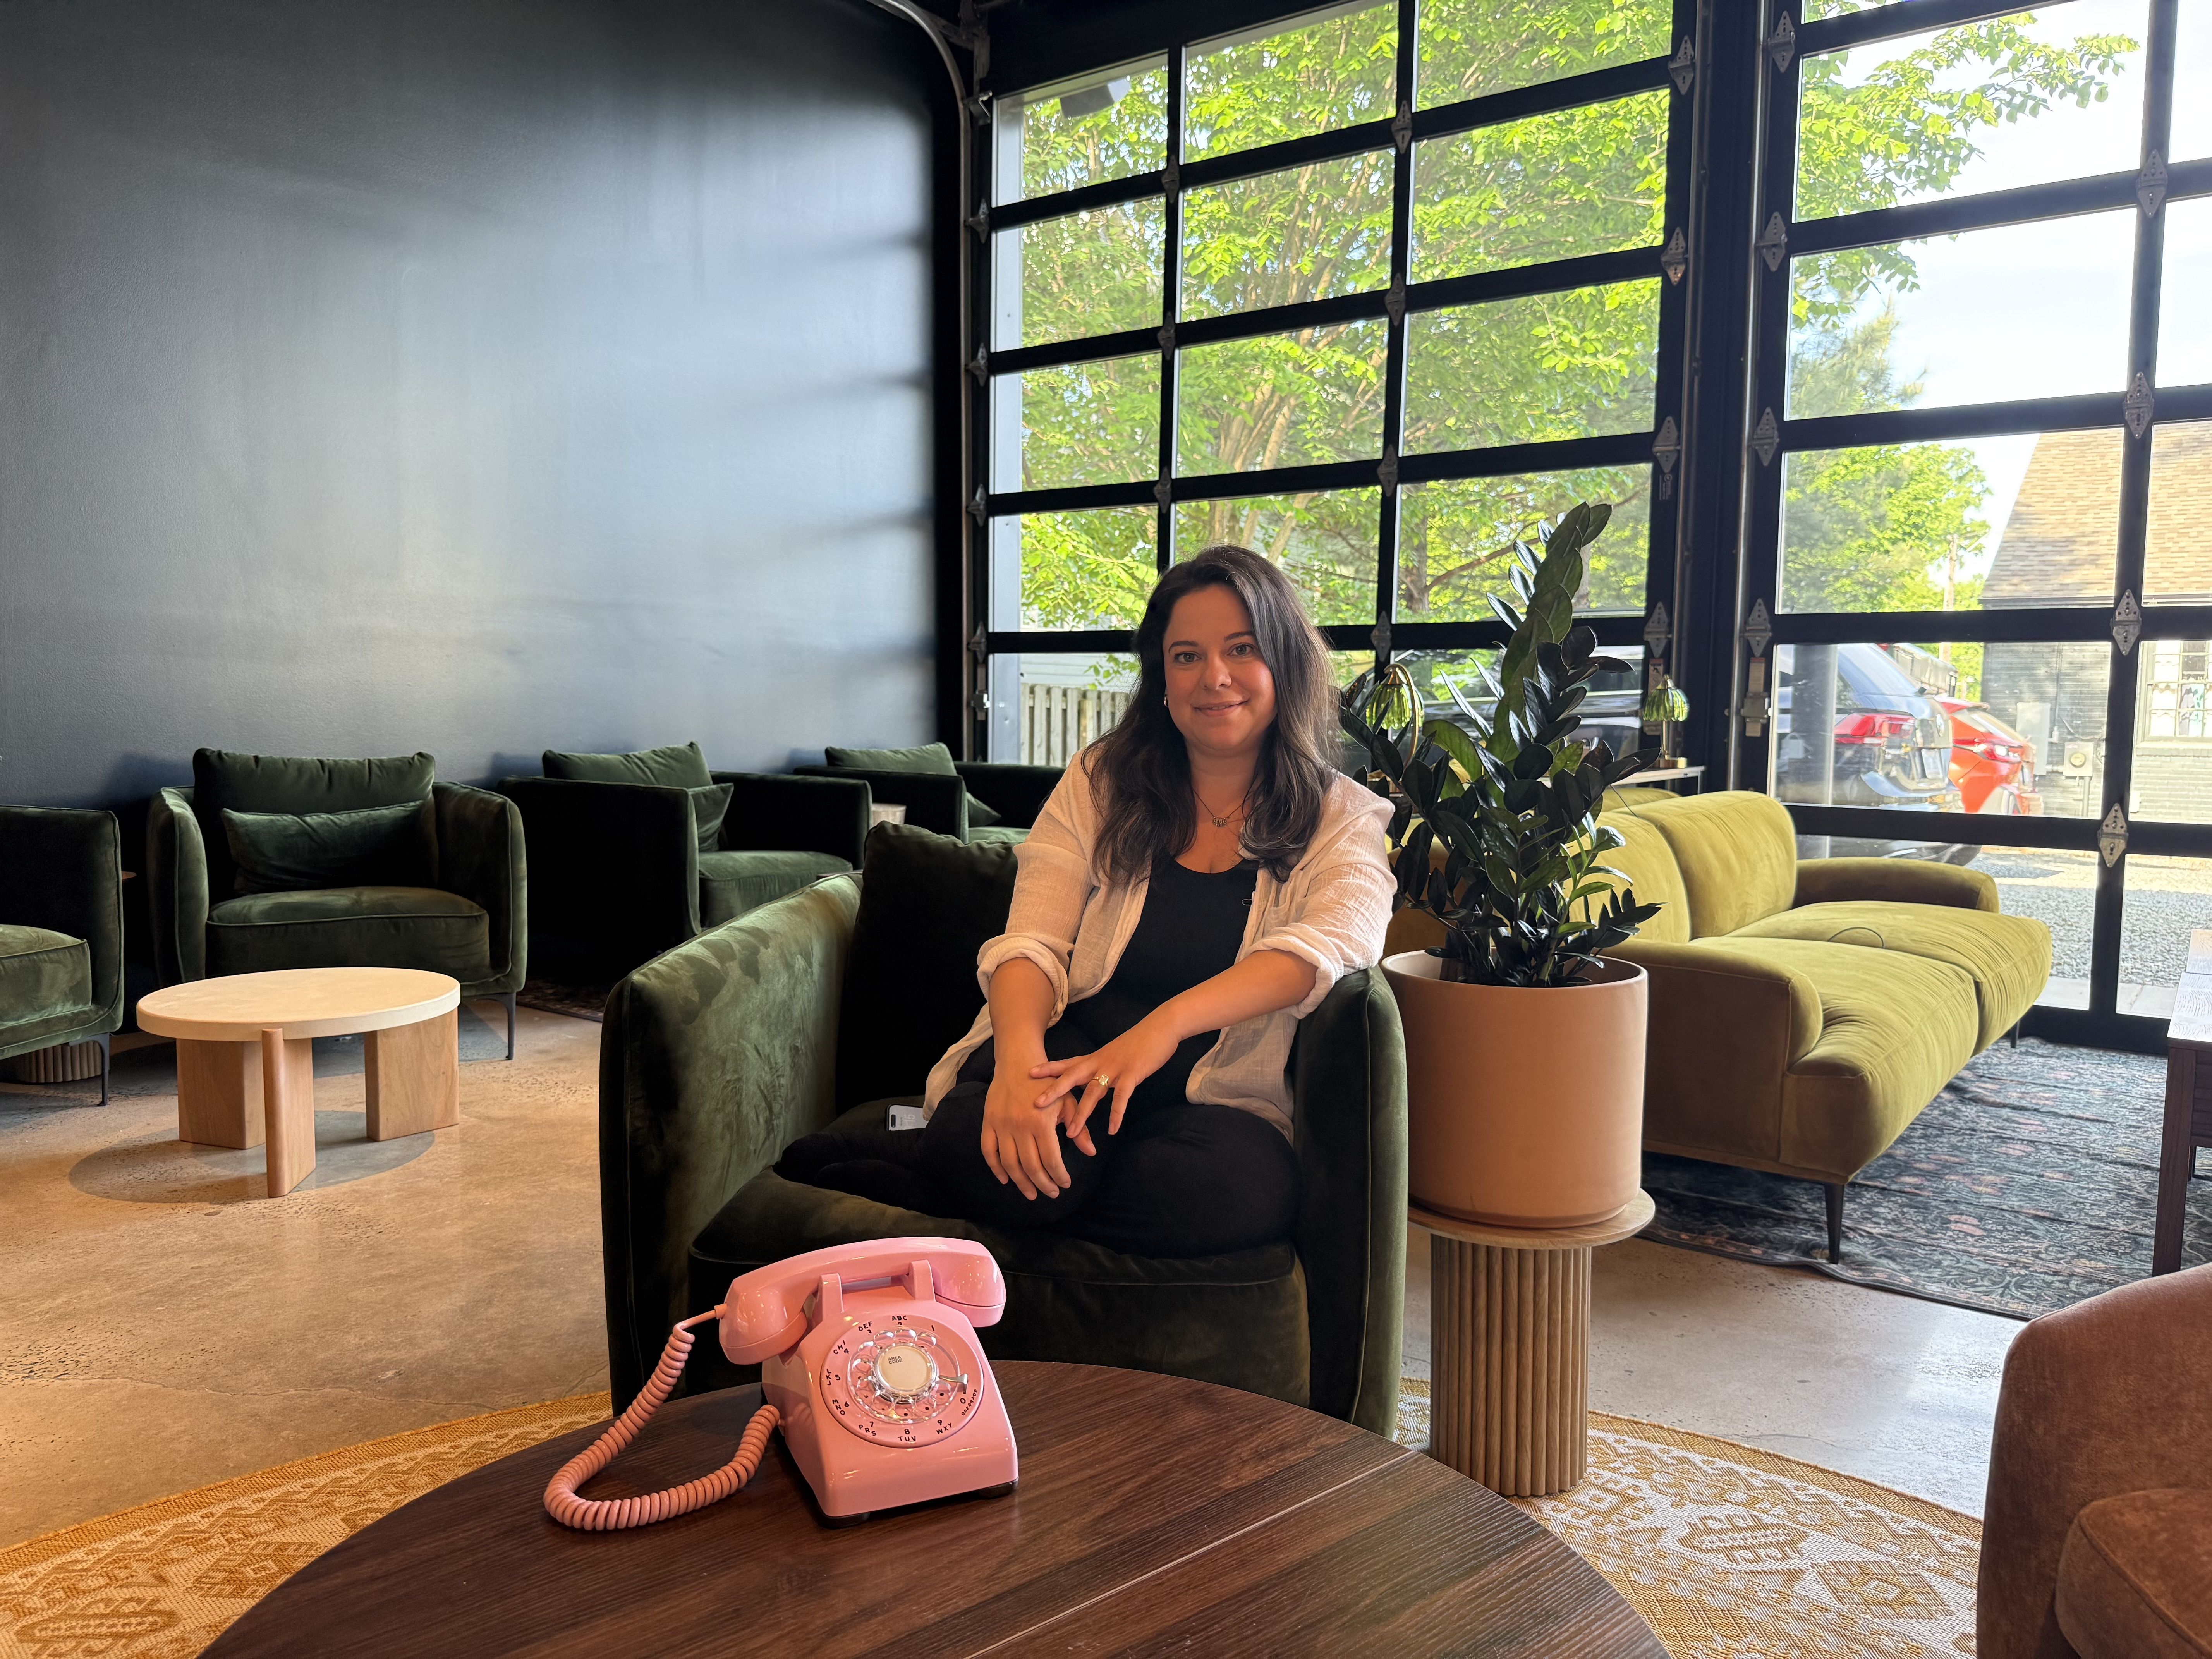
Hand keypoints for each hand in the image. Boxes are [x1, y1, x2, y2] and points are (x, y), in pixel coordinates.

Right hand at [980, 1048, 1070, 1199]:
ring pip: (1009, 1164)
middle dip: (1043, 1185)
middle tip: (1052, 1193)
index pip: (1051, 1160)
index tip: (1065, 1184)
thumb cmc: (1048, 1083)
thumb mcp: (1068, 1102)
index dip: (1059, 1176)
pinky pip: (989, 1151)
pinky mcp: (989, 1122)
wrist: (1018, 1063)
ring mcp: (1002, 1125)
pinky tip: (1006, 1179)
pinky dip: (996, 1168)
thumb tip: (1091, 1152)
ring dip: (1021, 1183)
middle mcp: (1020, 1126)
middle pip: (1031, 1167)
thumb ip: (1079, 1128)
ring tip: (1032, 1193)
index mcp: (1041, 1122)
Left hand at [1030, 1019, 1179, 1154]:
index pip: (1066, 1064)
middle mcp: (1100, 1062)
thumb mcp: (1113, 1055)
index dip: (1047, 1068)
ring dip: (1082, 1114)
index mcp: (1094, 1058)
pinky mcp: (1133, 1074)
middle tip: (1035, 1104)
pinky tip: (1112, 1130)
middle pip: (1072, 1077)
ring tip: (1071, 1133)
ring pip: (1093, 1092)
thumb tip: (1089, 1085)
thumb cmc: (1137, 1043)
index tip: (1028, 1074)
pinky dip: (1116, 1114)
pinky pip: (1122, 1097)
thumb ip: (1099, 1069)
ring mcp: (1115, 1068)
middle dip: (1053, 1091)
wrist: (1161, 1028)